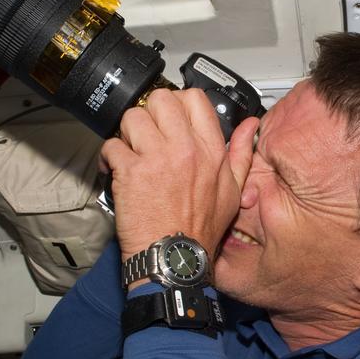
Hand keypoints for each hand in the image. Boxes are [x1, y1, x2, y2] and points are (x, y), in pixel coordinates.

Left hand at [100, 88, 258, 266]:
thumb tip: (251, 127)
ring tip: (129, 151)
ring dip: (126, 133)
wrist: (175, 259)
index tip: (168, 118)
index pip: (194, 99)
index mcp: (211, 150)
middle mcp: (186, 149)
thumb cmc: (200, 231)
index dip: (177, 102)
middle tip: (145, 133)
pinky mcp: (132, 172)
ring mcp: (158, 158)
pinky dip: (108, 157)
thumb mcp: (233, 192)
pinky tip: (114, 169)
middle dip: (148, 113)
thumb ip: (241, 154)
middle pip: (160, 99)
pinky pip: (111, 145)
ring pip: (132, 117)